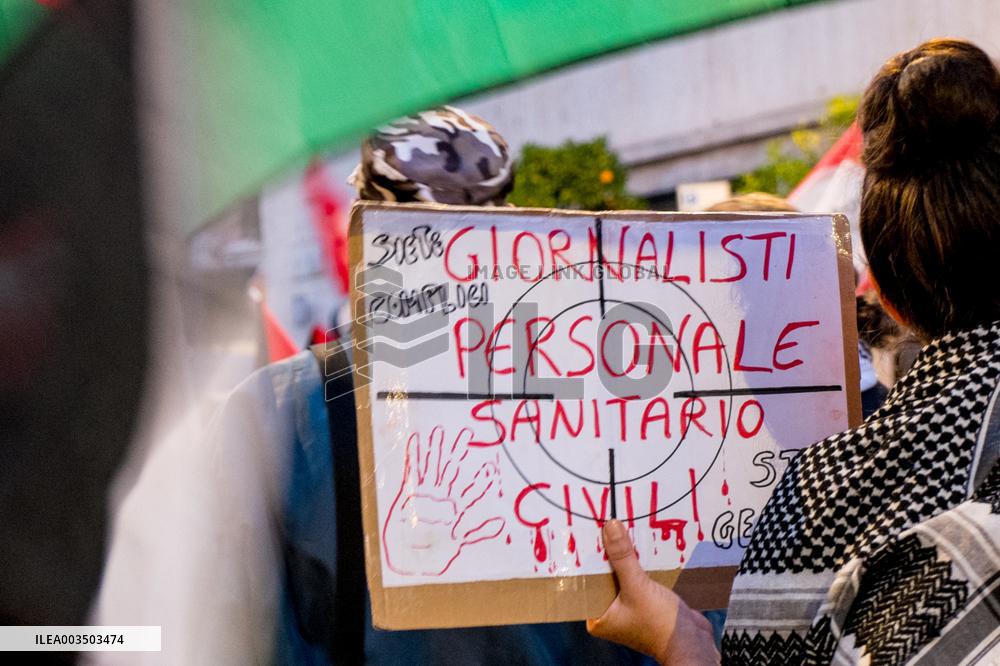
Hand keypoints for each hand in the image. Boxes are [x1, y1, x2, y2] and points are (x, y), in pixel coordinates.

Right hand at [382, 426, 504, 575]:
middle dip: (458, 452)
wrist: (412, 559)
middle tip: (467, 433)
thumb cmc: (436, 552)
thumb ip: (480, 531)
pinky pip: (412, 472)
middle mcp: (442, 496)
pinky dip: (413, 457)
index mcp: (456, 507)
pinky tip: (415, 441)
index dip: (482, 479)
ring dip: (435, 449)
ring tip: (439, 431)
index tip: (491, 467)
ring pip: (432, 466)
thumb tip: (503, 523)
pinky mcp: (410, 494)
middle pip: (452, 469)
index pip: (472, 489)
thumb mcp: (461, 540)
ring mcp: (426, 493)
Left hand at [587, 520, 719, 664]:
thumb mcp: (637, 587)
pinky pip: (637, 577)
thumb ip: (622, 557)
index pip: (586, 580)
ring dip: (625, 555)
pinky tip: (642, 542)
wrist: (693, 643)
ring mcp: (628, 607)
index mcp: (598, 616)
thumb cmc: (660, 624)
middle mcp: (610, 612)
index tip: (587, 530)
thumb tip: (610, 527)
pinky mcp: (645, 601)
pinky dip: (640, 563)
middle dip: (607, 552)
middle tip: (605, 523)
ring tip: (621, 526)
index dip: (587, 556)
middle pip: (604, 574)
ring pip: (622, 574)